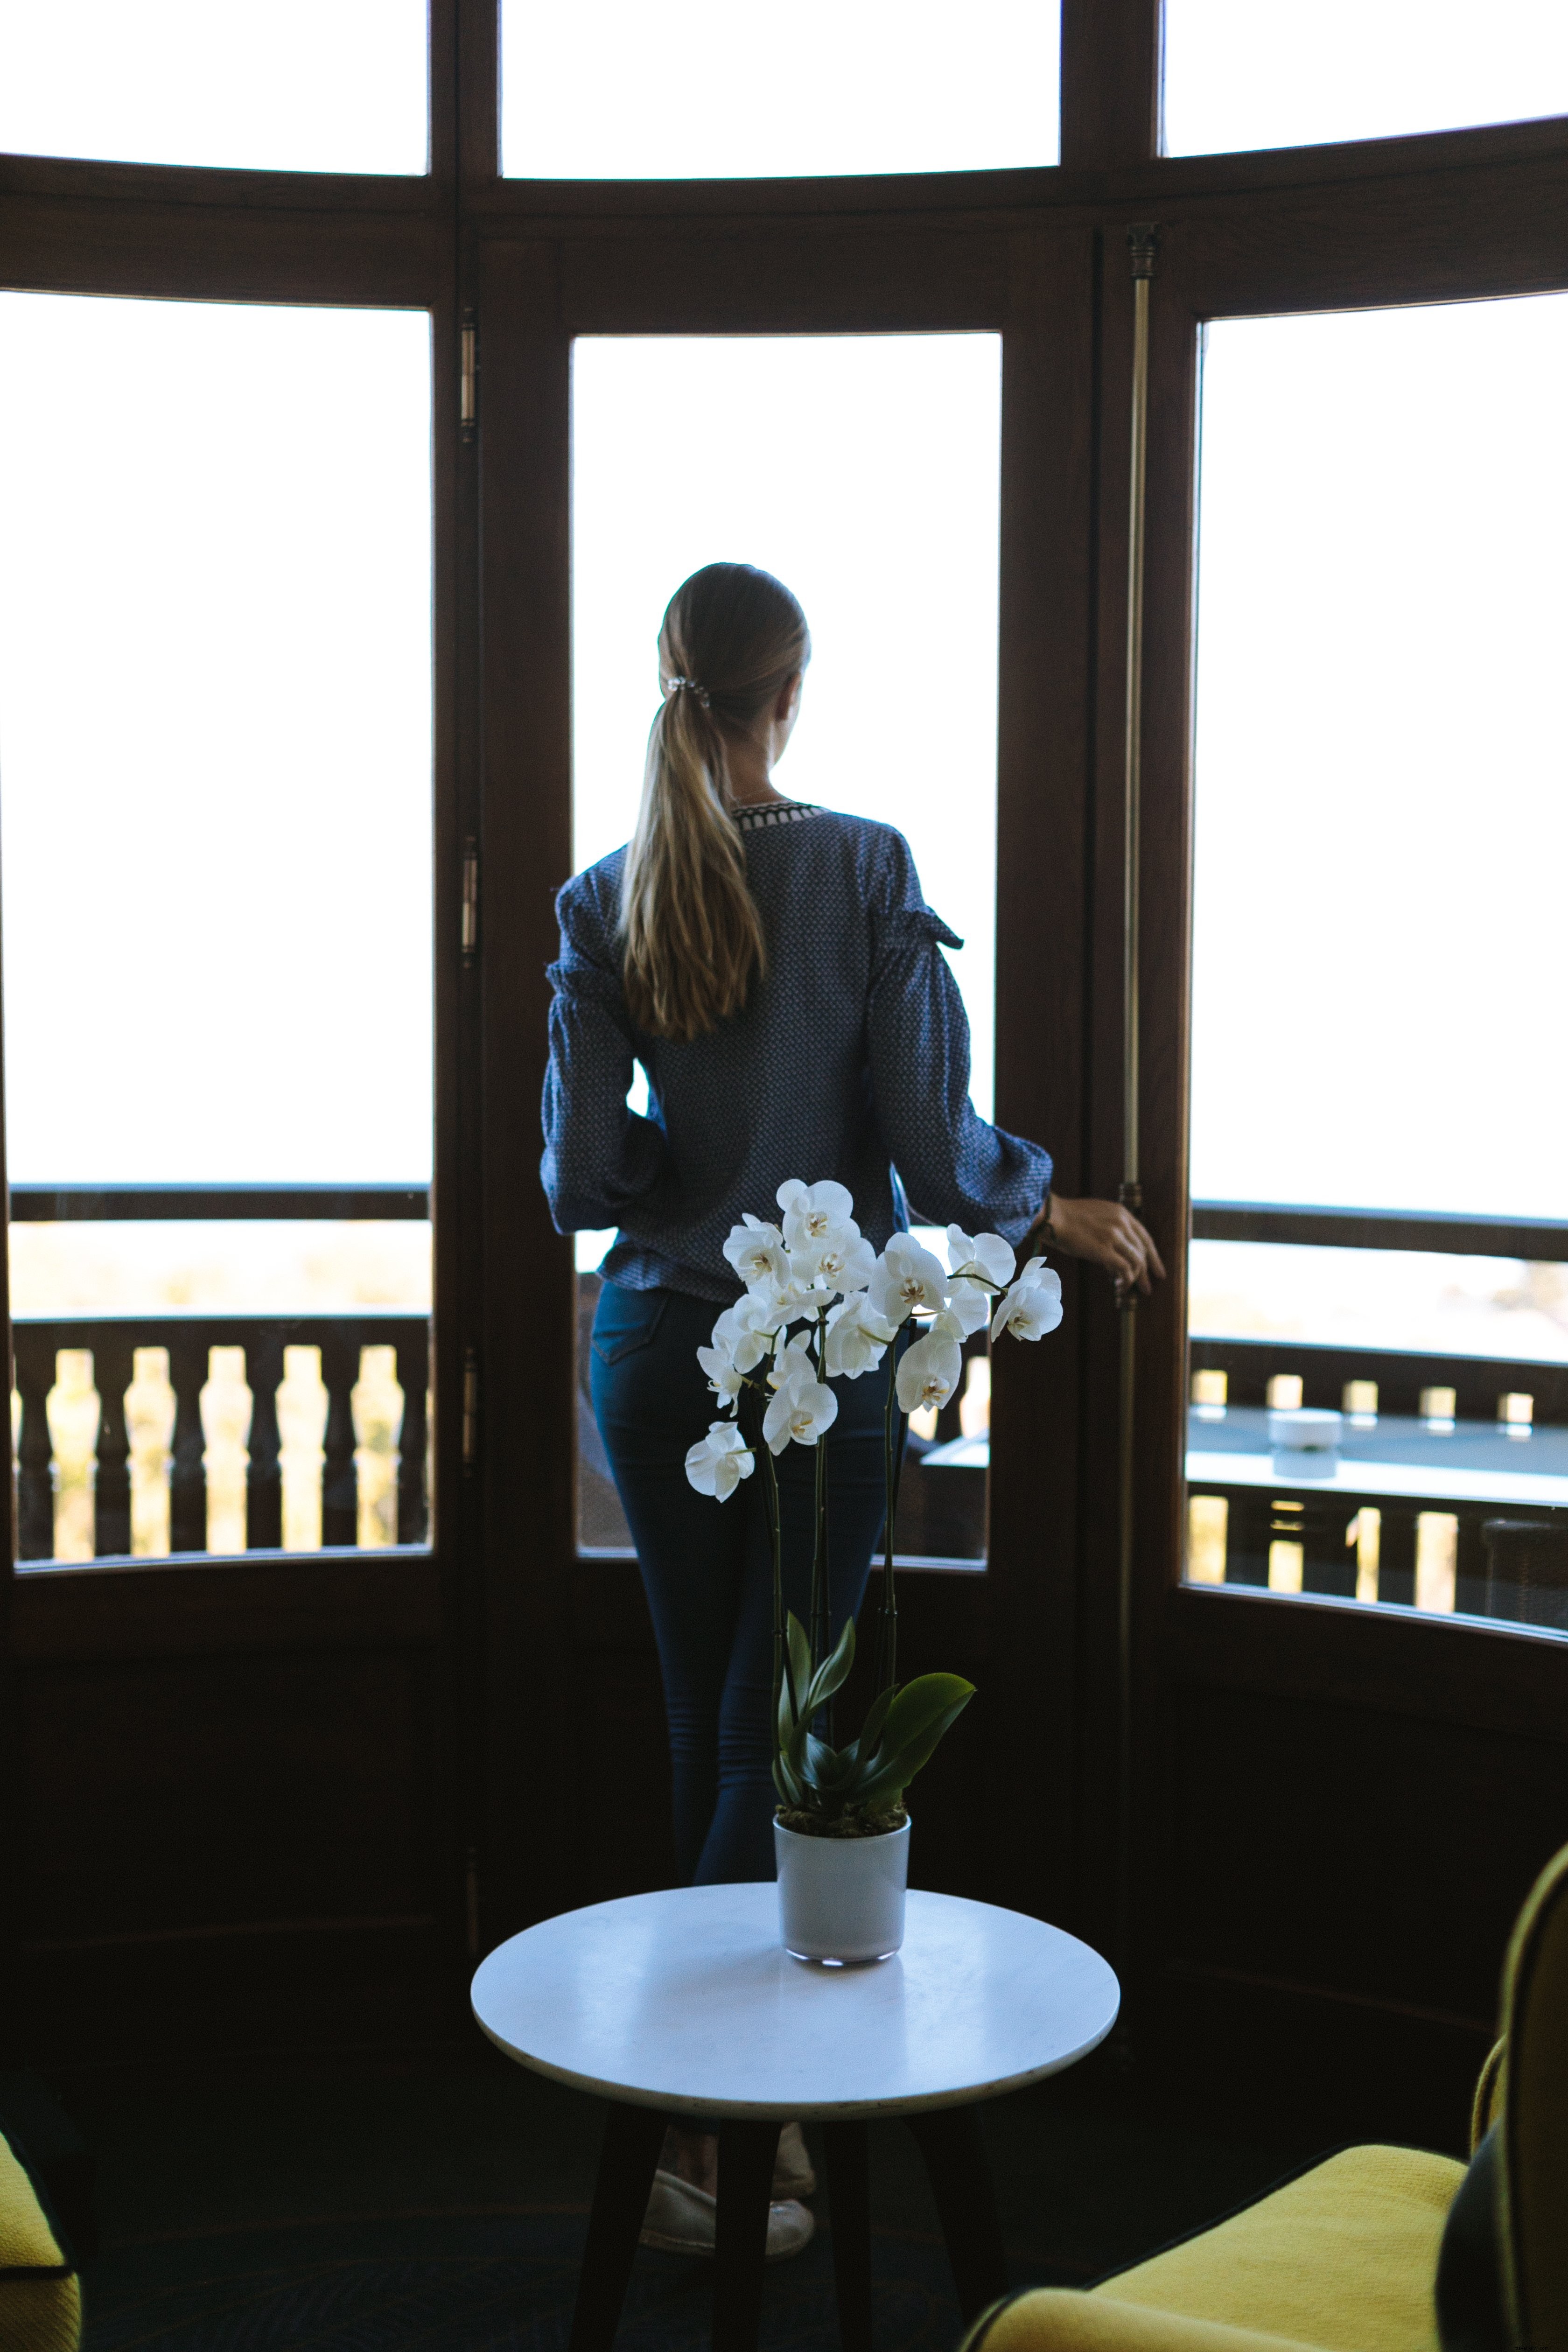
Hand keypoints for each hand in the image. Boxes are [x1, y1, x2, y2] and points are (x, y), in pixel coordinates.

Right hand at [1034, 1193, 1165, 1294]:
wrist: (1052, 1217)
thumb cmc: (1067, 1219)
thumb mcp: (1096, 1219)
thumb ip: (1111, 1234)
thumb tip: (1116, 1263)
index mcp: (1121, 1213)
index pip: (1145, 1238)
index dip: (1154, 1257)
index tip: (1158, 1271)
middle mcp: (1122, 1223)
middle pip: (1143, 1252)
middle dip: (1148, 1272)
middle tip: (1148, 1288)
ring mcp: (1114, 1236)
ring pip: (1136, 1262)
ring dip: (1134, 1279)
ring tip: (1126, 1289)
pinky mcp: (1104, 1249)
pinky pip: (1125, 1269)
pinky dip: (1126, 1281)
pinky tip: (1120, 1287)